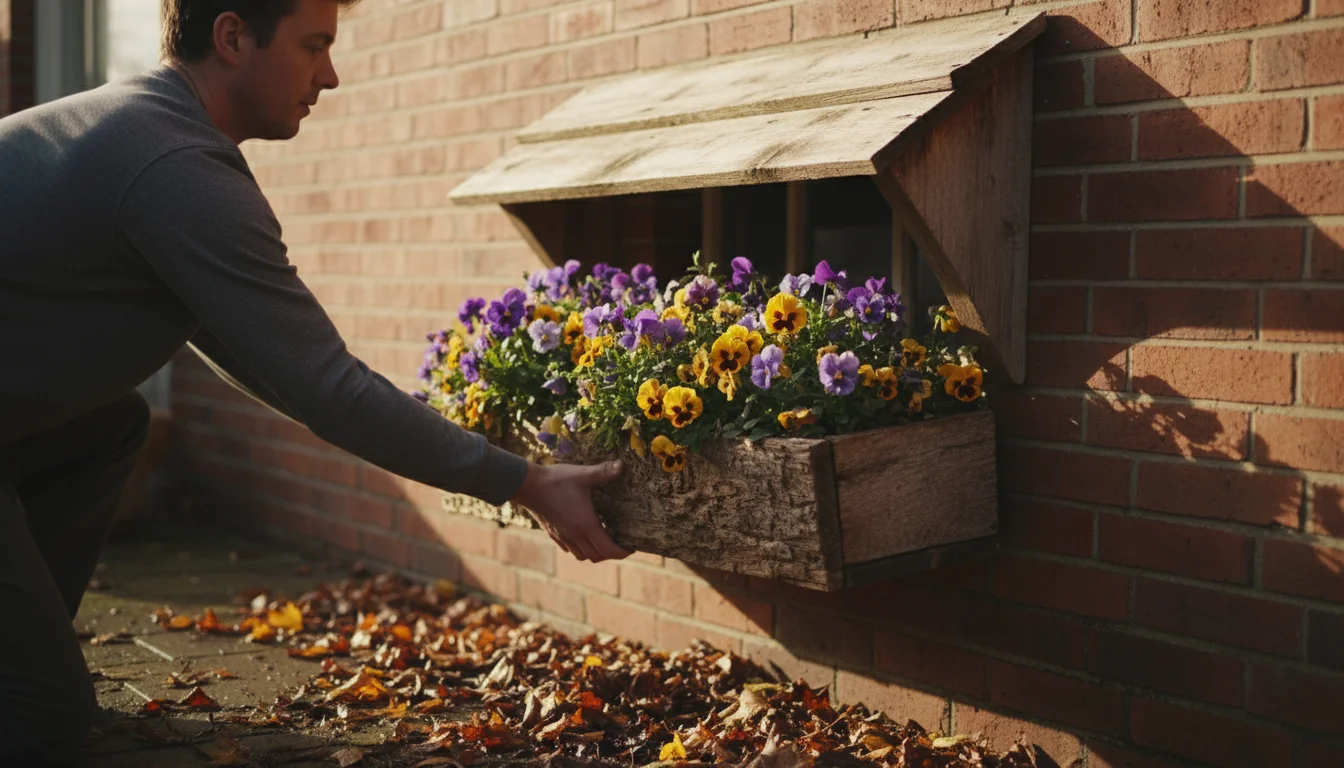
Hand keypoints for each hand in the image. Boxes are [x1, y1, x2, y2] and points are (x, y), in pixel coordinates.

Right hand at [510, 460, 631, 562]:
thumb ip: (603, 471)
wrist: (528, 486)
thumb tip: (622, 465)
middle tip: (620, 543)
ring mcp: (563, 536)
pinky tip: (582, 536)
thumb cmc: (556, 480)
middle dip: (611, 553)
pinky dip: (580, 548)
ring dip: (595, 553)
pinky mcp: (553, 533)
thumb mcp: (583, 474)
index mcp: (586, 525)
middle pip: (597, 556)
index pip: (608, 549)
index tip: (631, 547)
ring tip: (603, 541)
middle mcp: (575, 535)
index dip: (622, 552)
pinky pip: (570, 549)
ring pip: (583, 555)